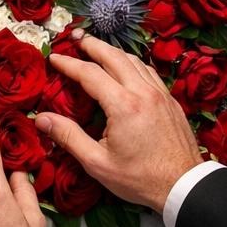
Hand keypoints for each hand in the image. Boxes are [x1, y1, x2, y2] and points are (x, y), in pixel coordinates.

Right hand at [35, 32, 202, 213]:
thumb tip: (41, 118)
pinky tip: (125, 69)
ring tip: (97, 50)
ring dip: (113, 52)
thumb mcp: (97, 162)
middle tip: (75, 40)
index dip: (68, 63)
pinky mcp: (170, 101)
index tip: (53, 58)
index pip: (89, 73)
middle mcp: (143, 92)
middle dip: (92, 45)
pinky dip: (131, 63)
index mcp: (123, 105)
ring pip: (134, 60)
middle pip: (114, 56)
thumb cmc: (139, 179)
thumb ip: (68, 136)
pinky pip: (148, 72)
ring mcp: (160, 94)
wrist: (185, 186)